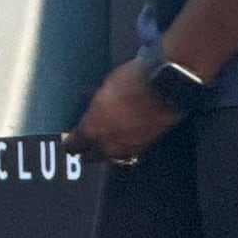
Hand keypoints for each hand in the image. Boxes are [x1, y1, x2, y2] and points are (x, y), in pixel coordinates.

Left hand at [61, 57, 178, 166]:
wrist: (166, 84)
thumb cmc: (133, 80)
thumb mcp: (104, 89)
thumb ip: (96, 107)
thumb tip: (95, 111)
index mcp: (90, 129)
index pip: (72, 146)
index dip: (71, 141)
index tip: (71, 138)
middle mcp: (107, 145)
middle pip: (91, 157)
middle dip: (88, 149)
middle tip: (88, 141)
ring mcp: (127, 149)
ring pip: (111, 156)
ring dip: (108, 149)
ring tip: (109, 138)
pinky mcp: (146, 146)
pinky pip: (129, 151)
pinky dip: (126, 145)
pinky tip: (127, 136)